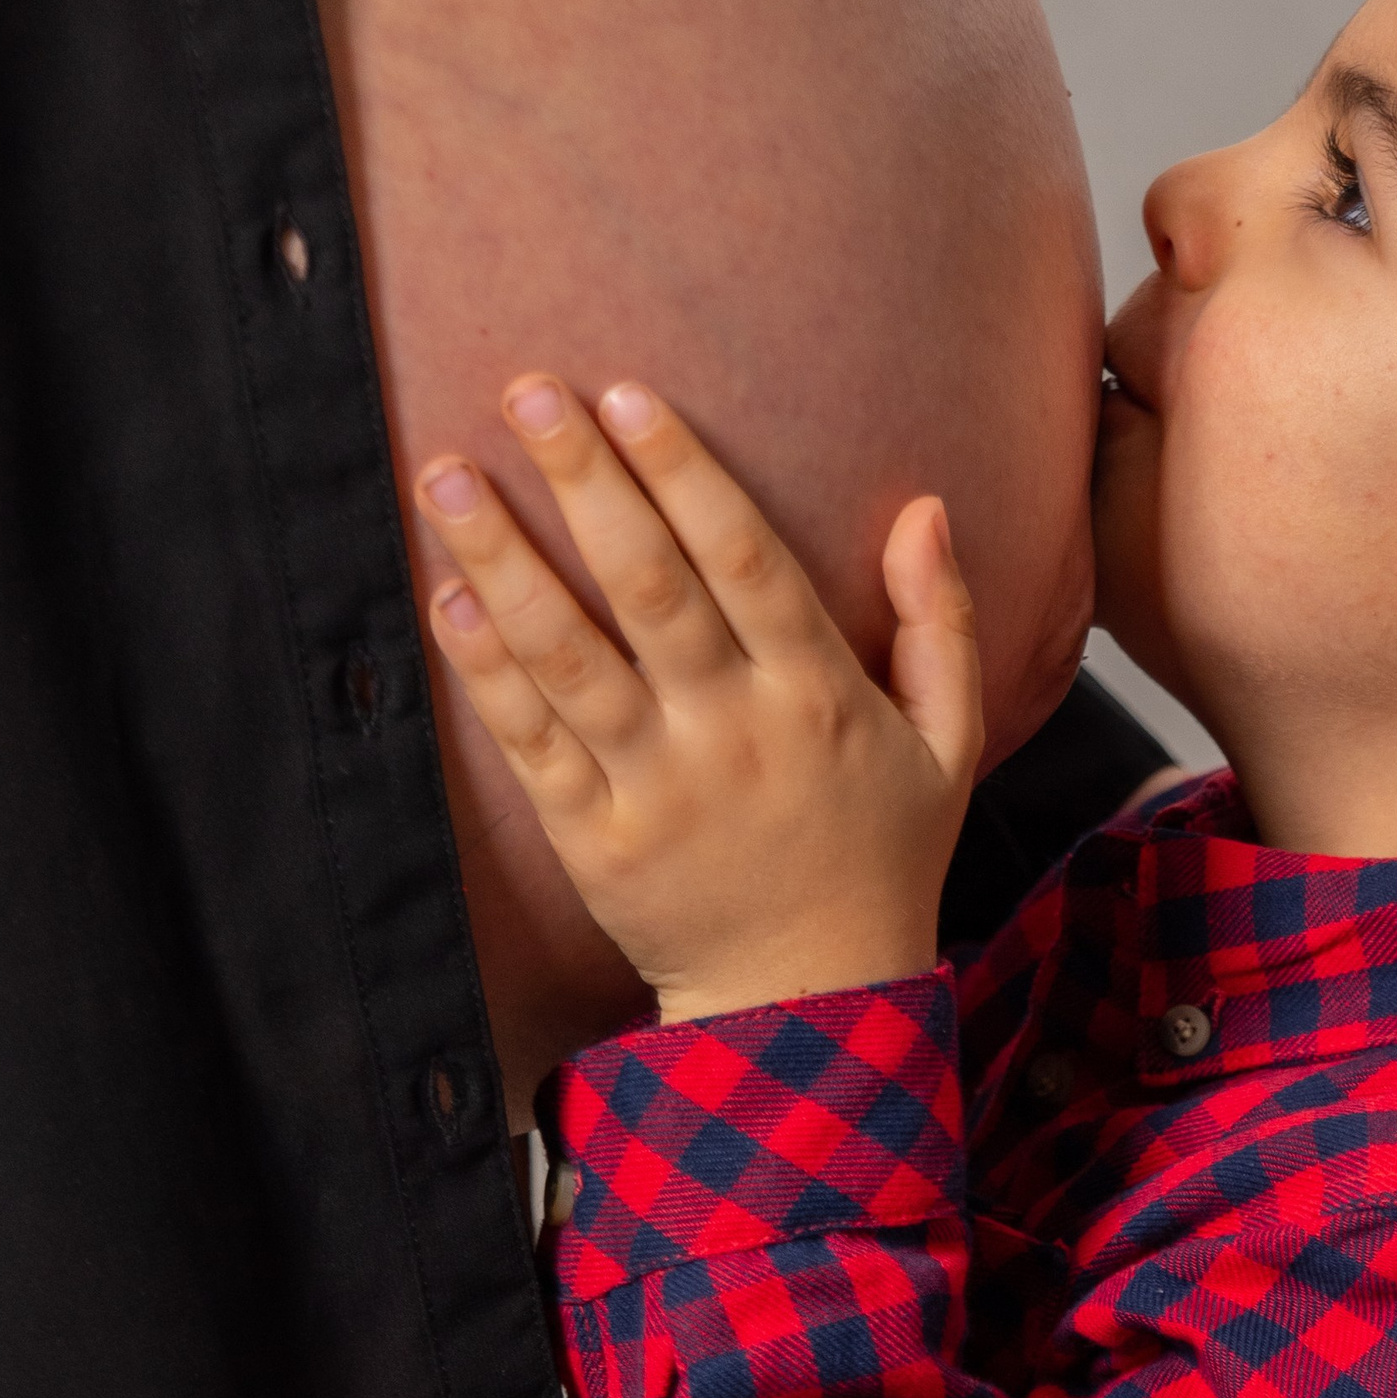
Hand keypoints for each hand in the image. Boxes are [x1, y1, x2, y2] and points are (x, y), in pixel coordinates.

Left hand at [417, 378, 980, 1022]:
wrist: (811, 1005)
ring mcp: (659, 790)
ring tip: (447, 475)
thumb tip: (928, 508)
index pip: (746, 560)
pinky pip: (531, 744)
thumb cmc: (879, 860)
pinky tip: (448, 596)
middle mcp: (735, 735)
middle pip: (649, 587)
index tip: (628, 396)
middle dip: (584, 482)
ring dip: (505, 560)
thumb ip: (943, 624)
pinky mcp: (596, 841)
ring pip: (571, 657)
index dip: (684, 472)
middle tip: (527, 392)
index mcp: (820, 697)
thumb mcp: (949, 744)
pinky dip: (487, 670)